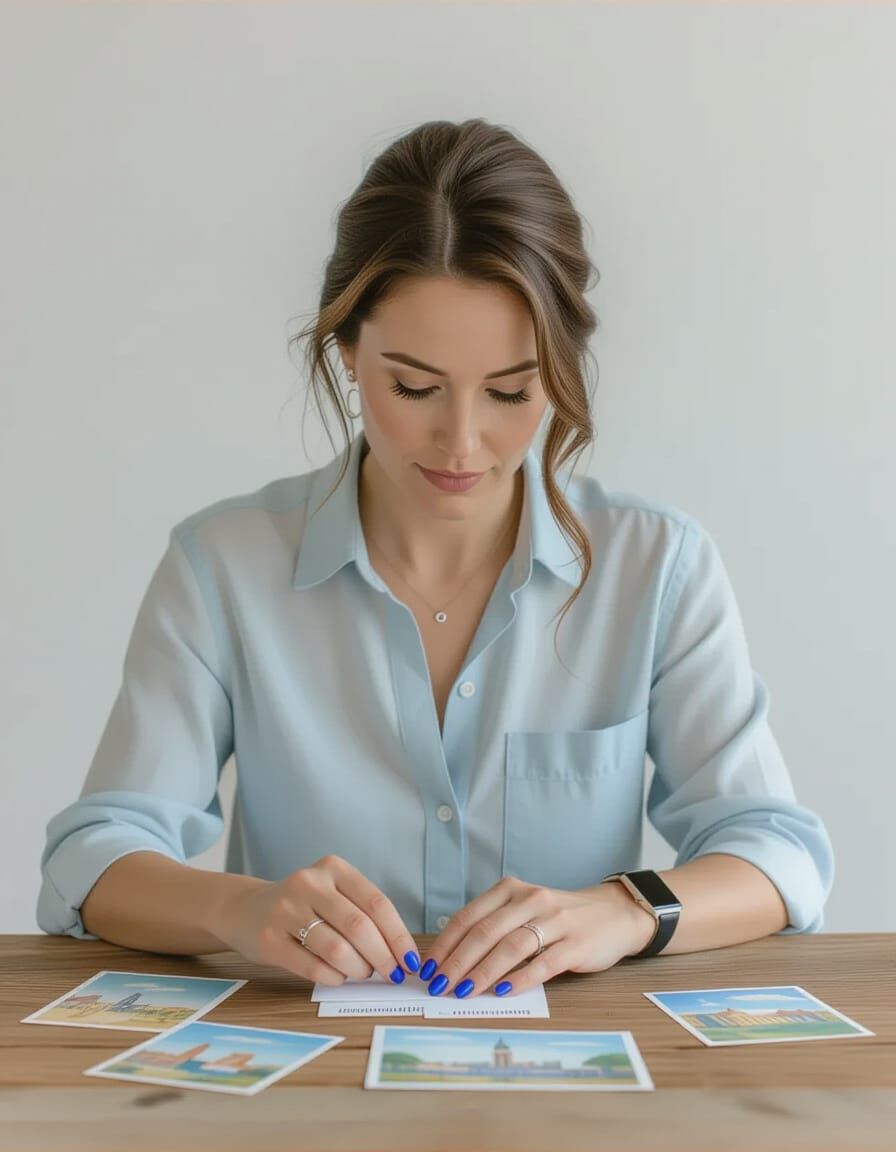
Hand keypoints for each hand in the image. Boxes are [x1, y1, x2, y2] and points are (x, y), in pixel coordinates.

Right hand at [210, 854, 421, 986]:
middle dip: (383, 957)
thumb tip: (402, 954)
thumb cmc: (304, 906)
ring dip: (358, 969)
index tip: (410, 961)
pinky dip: (333, 977)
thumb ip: (363, 914)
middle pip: (359, 927)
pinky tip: (338, 976)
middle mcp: (309, 883)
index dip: (398, 936)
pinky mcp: (269, 939)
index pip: (377, 903)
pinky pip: (312, 967)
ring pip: (337, 949)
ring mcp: (286, 910)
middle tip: (392, 974)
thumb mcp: (333, 893)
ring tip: (362, 972)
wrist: (246, 909)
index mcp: (333, 867)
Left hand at [417, 876, 656, 998]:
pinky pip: (543, 962)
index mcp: (512, 890)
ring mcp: (555, 920)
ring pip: (511, 946)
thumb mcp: (525, 909)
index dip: (445, 944)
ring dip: (482, 973)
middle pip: (485, 932)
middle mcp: (531, 899)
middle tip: (439, 986)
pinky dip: (521, 978)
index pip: (468, 917)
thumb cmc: (560, 916)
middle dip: (457, 962)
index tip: (428, 968)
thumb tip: (452, 959)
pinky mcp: (576, 943)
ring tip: (464, 993)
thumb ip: (495, 926)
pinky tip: (503, 992)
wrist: (613, 913)